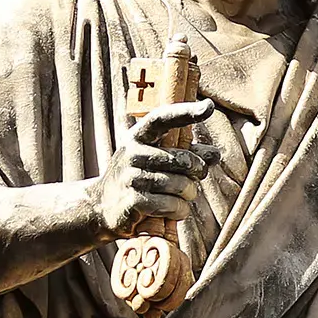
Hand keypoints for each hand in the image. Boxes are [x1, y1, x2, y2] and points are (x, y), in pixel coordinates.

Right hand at [87, 98, 214, 236]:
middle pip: (182, 160)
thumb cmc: (140, 176)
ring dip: (190, 193)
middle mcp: (132, 153)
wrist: (102, 205)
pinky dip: (180, 210)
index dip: (186, 112)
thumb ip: (187, 154)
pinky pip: (171, 205)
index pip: (163, 118)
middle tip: (197, 176)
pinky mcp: (132, 202)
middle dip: (198, 170)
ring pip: (180, 185)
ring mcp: (130, 177)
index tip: (208, 106)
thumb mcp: (159, 159)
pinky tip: (176, 209)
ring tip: (185, 195)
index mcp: (139, 136)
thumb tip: (215, 154)